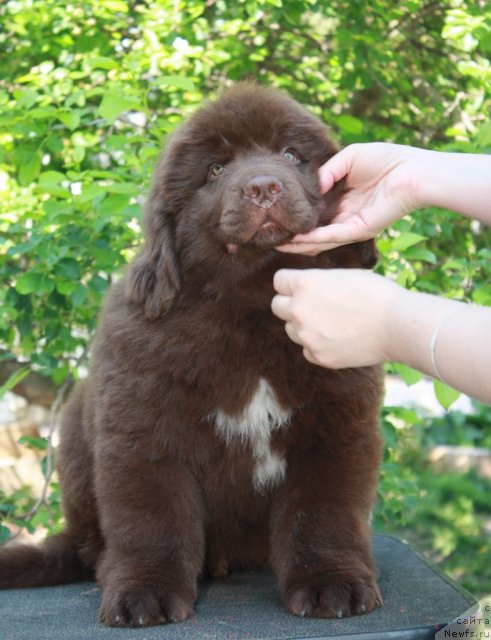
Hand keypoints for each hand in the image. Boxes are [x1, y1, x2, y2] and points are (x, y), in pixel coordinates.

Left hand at [271, 268, 398, 368]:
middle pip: (277, 306)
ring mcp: (306, 336)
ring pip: (291, 329)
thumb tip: (304, 287)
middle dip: (290, 304)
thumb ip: (317, 282)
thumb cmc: (376, 294)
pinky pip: (306, 349)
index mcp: (305, 284)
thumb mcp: (342, 275)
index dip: (290, 283)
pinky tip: (338, 338)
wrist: (397, 325)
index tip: (301, 287)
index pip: (278, 281)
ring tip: (331, 322)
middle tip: (313, 305)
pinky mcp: (317, 356)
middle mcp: (299, 310)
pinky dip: (317, 345)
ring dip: (303, 326)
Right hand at [277, 143, 422, 255]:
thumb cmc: (386, 160)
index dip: (298, 215)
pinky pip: (332, 237)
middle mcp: (345, 217)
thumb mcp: (349, 158)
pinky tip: (295, 241)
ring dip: (298, 243)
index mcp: (343, 201)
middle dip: (293, 235)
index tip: (277, 215)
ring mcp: (352, 226)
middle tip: (270, 237)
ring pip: (320, 240)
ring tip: (276, 244)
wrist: (413, 169)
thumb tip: (311, 186)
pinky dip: (313, 240)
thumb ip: (328, 172)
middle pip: (314, 231)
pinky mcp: (359, 230)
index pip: (316, 213)